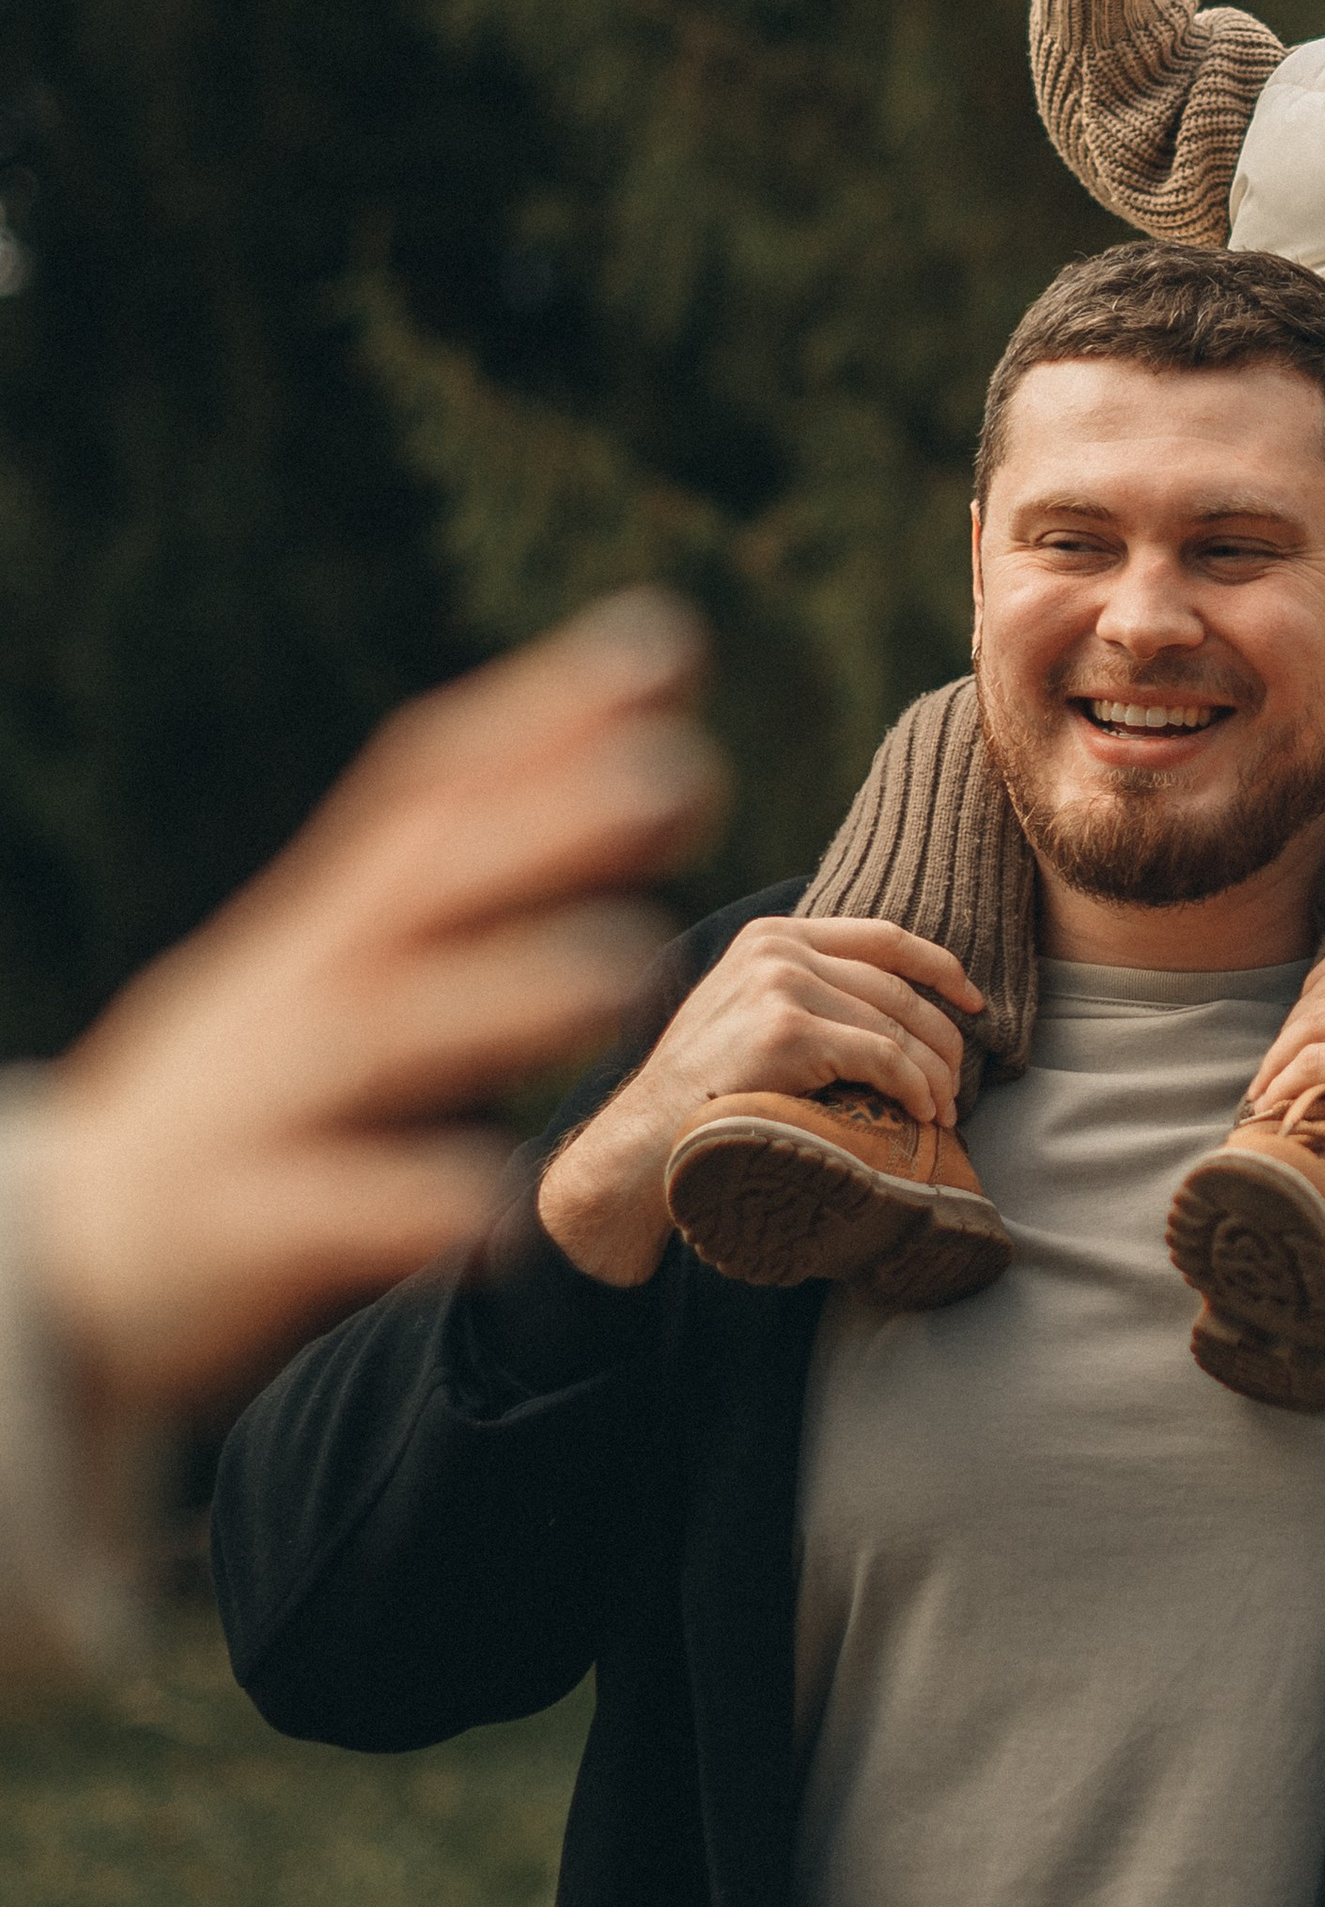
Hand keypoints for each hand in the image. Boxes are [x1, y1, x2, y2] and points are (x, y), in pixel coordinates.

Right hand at [23, 590, 726, 1421]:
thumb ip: (464, 888)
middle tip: (679, 771)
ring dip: (499, 996)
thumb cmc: (249, 1101)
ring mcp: (260, 1102)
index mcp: (333, 926)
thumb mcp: (335, 973)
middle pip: (422, 884)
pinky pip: (325, 1217)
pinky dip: (406, 1207)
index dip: (544, 714)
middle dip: (546, 824)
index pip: (435, 791)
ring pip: (380, 1037)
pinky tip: (494, 1208)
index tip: (667, 641)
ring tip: (618, 971)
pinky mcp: (234, 1230)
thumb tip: (636, 774)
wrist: (57, 1265)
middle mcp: (297, 989)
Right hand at [535, 914, 981, 1287]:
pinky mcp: (787, 1032)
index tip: (974, 1002)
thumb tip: (894, 1014)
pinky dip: (914, 1089)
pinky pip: (883, 1058)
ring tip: (944, 1113)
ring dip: (934, 1075)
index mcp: (772, 935)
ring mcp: (780, 985)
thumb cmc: (702, 1095)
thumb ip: (803, 994)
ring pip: (897, 1025)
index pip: (883, 937)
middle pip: (898, 987)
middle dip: (942, 1039)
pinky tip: (922, 1117)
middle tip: (958, 1087)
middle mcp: (777, 948)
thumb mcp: (747, 1018)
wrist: (642, 1143)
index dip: (940, 969)